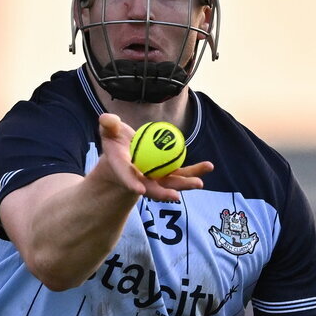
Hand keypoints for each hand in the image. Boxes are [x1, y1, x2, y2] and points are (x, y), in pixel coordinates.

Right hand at [98, 113, 212, 201]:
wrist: (124, 152)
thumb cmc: (115, 139)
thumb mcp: (108, 130)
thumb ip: (108, 125)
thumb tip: (108, 119)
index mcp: (124, 170)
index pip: (127, 178)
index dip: (132, 183)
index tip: (139, 190)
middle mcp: (141, 178)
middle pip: (153, 188)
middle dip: (163, 194)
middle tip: (175, 196)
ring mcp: (156, 177)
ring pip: (171, 183)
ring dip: (186, 183)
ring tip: (200, 183)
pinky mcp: (167, 173)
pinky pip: (182, 173)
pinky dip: (194, 171)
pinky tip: (208, 166)